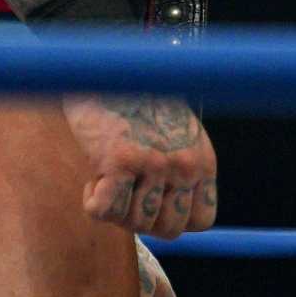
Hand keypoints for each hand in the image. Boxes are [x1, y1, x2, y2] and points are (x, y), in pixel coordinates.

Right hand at [61, 94, 218, 238]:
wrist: (110, 66)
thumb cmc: (139, 103)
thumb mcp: (179, 136)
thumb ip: (182, 174)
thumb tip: (168, 222)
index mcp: (202, 161)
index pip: (202, 221)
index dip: (173, 218)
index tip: (153, 201)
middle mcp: (184, 164)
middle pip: (168, 230)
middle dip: (143, 218)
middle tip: (125, 193)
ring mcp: (154, 163)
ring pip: (134, 223)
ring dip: (116, 209)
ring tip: (110, 177)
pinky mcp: (121, 160)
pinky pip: (104, 211)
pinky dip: (92, 202)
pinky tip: (93, 181)